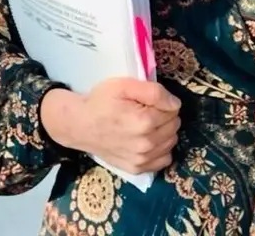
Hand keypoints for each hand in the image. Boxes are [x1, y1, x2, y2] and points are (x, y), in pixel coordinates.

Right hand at [41, 78, 180, 174]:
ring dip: (163, 132)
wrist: (79, 124)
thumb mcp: (123, 85)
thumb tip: (175, 104)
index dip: (162, 101)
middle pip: (174, 126)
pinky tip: (147, 140)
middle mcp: (146, 144)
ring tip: (145, 125)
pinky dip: (160, 149)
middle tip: (145, 111)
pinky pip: (164, 160)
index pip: (173, 109)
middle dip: (164, 116)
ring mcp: (142, 159)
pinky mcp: (137, 169)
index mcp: (144, 121)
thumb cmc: (100, 101)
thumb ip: (153, 91)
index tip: (146, 101)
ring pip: (171, 142)